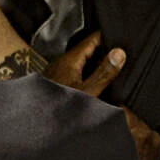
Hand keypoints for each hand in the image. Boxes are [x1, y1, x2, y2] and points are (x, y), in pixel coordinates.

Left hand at [44, 32, 159, 159]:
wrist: (36, 121)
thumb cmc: (57, 107)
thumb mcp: (87, 91)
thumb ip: (104, 73)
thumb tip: (118, 54)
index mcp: (70, 59)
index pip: (93, 39)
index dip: (108, 38)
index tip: (123, 40)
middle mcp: (63, 62)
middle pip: (89, 50)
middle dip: (105, 53)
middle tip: (122, 58)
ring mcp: (59, 71)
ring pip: (83, 62)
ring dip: (97, 66)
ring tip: (113, 72)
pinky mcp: (57, 82)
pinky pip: (77, 73)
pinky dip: (89, 75)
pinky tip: (96, 86)